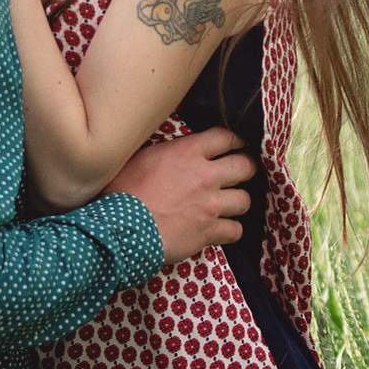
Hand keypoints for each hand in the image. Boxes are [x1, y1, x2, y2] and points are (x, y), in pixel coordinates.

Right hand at [107, 127, 253, 266]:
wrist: (121, 228)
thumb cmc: (122, 192)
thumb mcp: (140, 158)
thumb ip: (166, 152)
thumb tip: (172, 149)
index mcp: (188, 152)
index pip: (226, 137)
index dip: (236, 140)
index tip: (237, 145)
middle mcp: (205, 176)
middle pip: (245, 166)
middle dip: (246, 169)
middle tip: (241, 174)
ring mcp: (210, 205)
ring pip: (244, 200)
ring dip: (238, 202)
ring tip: (230, 204)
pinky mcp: (209, 232)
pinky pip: (235, 230)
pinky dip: (231, 231)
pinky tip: (222, 230)